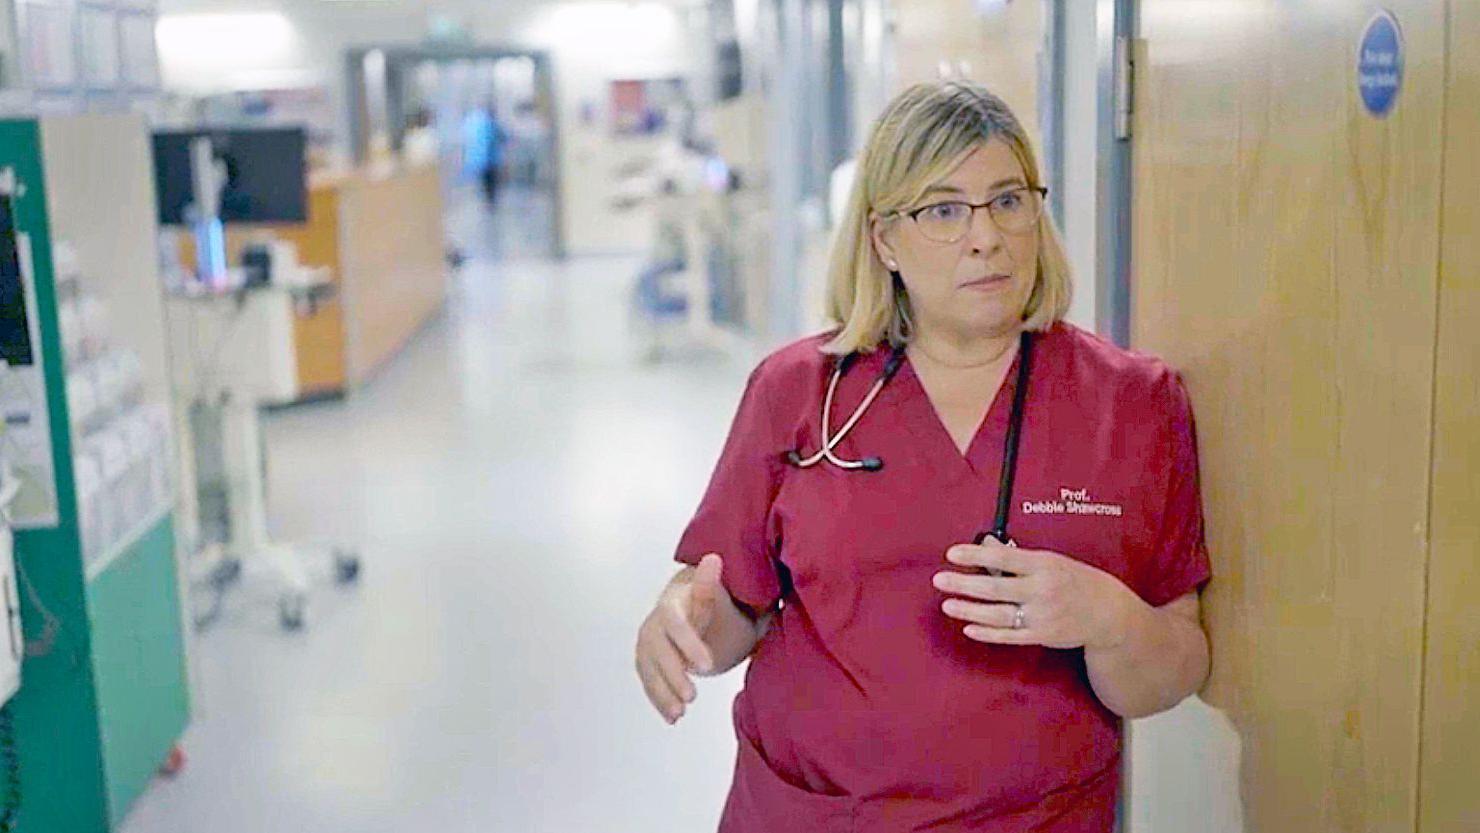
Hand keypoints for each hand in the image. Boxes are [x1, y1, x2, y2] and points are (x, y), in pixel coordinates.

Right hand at [635, 554, 722, 724]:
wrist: (710, 613)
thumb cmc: (720, 607)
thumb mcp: (722, 600)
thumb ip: (711, 587)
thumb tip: (713, 558)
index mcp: (673, 602)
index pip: (674, 622)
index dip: (688, 643)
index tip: (707, 665)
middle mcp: (655, 621)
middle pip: (657, 648)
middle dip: (672, 673)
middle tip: (692, 696)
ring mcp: (649, 641)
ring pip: (648, 667)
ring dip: (662, 691)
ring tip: (680, 713)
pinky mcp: (649, 660)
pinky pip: (649, 679)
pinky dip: (659, 698)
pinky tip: (673, 717)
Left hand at [931, 540, 1143, 649]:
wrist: (1108, 613)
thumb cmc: (1075, 580)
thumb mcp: (1051, 560)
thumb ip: (1017, 556)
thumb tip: (984, 543)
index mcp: (1044, 564)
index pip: (1004, 556)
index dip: (975, 554)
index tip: (951, 553)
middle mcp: (1042, 589)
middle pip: (995, 586)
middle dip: (964, 583)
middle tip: (939, 579)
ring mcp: (1041, 615)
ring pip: (998, 614)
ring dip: (970, 610)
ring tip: (947, 604)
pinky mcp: (1041, 636)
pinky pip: (1009, 636)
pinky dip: (988, 633)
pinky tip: (968, 628)